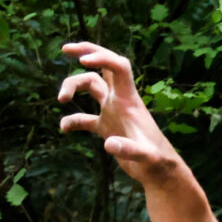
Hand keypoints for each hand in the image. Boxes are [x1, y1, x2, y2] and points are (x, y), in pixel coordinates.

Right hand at [57, 41, 187, 191]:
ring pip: (91, 86)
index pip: (118, 66)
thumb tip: (110, 144)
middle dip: (87, 52)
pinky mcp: (108, 128)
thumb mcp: (145, 157)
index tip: (82, 61)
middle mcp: (120, 101)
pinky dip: (73, 120)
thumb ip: (129, 149)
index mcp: (129, 100)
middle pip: (104, 66)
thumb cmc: (157, 162)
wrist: (160, 172)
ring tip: (61, 100)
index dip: (102, 57)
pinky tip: (64, 129)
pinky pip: (85, 118)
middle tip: (65, 49)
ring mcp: (113, 113)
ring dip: (73, 86)